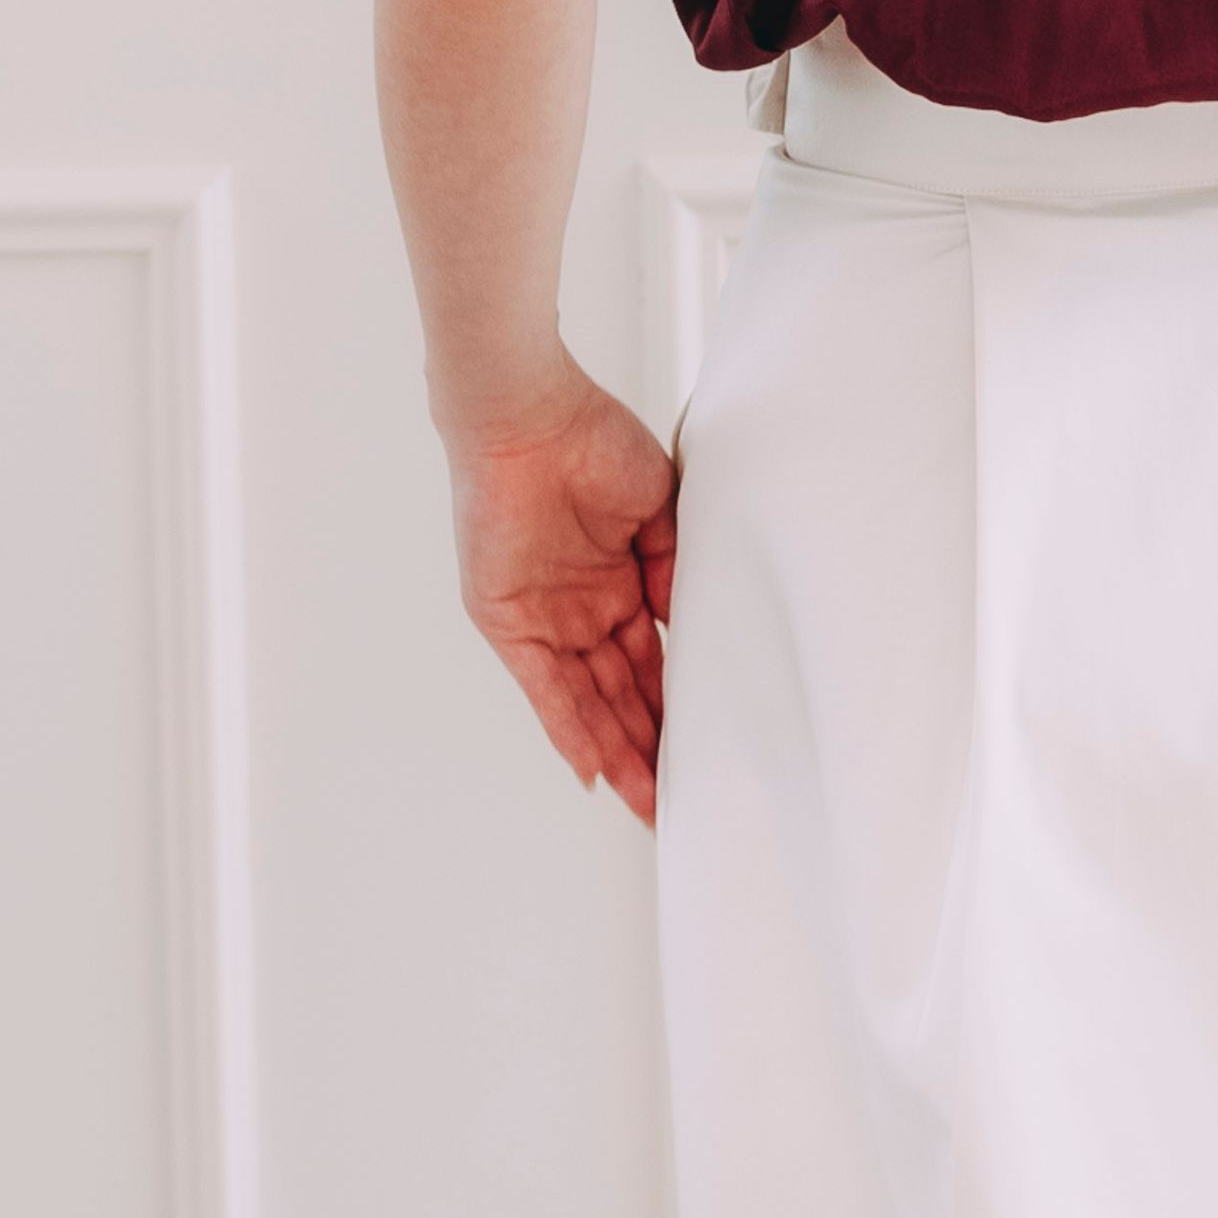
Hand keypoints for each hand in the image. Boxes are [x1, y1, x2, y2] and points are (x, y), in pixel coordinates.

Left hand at [445, 366, 680, 824]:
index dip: (678, 707)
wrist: (533, 415)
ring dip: (617, 753)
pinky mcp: (507, 621)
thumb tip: (690, 628)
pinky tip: (594, 770)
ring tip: (649, 802)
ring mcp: (546, 618)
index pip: (654, 663)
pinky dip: (568, 729)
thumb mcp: (660, 511)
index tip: (710, 750)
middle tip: (681, 800)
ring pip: (588, 702)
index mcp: (620, 583)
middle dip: (651, 749)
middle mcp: (583, 608)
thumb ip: (673, 572)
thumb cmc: (597, 441)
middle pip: (623, 694)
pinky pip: (543, 688)